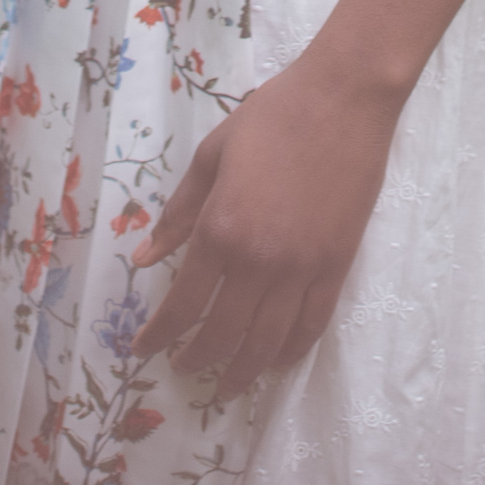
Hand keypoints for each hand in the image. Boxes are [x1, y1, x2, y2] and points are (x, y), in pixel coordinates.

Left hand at [131, 53, 400, 395]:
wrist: (343, 98)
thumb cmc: (272, 116)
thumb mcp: (212, 155)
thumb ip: (178, 213)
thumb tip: (141, 258)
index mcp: (220, 229)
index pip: (182, 304)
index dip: (160, 334)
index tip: (143, 349)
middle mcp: (258, 260)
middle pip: (222, 334)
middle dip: (196, 359)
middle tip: (182, 368)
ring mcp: (301, 268)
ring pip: (266, 343)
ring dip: (241, 372)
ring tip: (225, 385)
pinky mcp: (337, 266)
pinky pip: (311, 325)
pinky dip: (290, 352)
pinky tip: (275, 361)